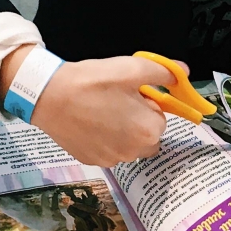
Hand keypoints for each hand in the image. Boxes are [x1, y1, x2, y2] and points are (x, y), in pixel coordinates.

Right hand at [1, 50, 174, 167]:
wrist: (49, 96)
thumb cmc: (91, 82)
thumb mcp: (131, 68)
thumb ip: (163, 72)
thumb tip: (182, 73)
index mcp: (148, 130)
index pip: (160, 118)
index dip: (146, 103)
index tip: (129, 94)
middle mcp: (133, 151)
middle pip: (147, 135)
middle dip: (137, 120)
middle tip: (116, 101)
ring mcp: (112, 159)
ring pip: (128, 144)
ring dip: (122, 131)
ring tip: (100, 110)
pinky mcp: (93, 161)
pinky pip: (109, 150)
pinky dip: (104, 139)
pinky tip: (89, 122)